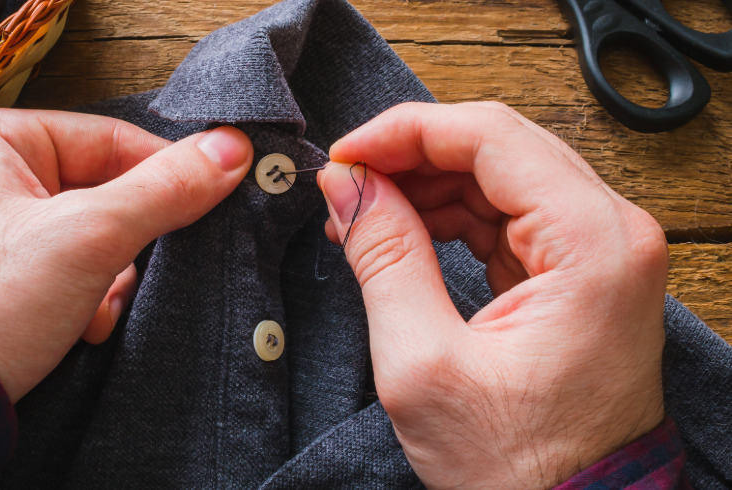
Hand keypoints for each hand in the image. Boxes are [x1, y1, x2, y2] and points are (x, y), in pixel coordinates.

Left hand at [0, 109, 252, 400]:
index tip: (211, 198)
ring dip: (105, 280)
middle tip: (128, 272)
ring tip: (91, 309)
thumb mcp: (88, 237)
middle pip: (99, 192)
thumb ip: (163, 191)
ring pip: (85, 239)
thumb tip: (230, 151)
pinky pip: (60, 273)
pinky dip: (81, 301)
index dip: (165, 172)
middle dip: (124, 245)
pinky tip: (76, 327)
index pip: (108, 139)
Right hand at [318, 102, 667, 487]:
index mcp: (592, 245)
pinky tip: (403, 234)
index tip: (345, 156)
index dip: (404, 132)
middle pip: (497, 147)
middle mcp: (612, 233)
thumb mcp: (423, 363)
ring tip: (363, 218)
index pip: (490, 138)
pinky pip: (508, 215)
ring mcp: (601, 250)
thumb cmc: (517, 464)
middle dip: (410, 158)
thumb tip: (347, 185)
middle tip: (345, 187)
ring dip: (425, 187)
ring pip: (499, 176)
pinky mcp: (581, 271)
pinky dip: (450, 217)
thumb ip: (383, 257)